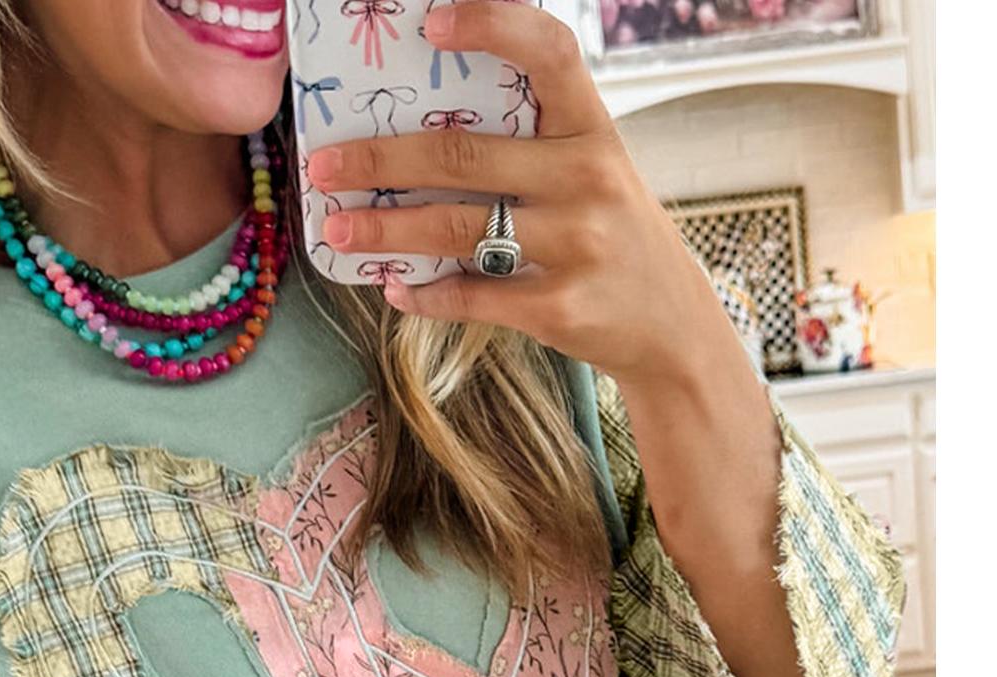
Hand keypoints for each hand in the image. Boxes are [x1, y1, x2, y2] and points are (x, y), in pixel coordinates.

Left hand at [306, 1, 737, 388]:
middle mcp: (587, 179)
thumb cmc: (612, 234)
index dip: (492, 26)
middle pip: (465, 156)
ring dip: (386, 229)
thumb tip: (424, 128)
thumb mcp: (593, 170)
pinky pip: (474, 296)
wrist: (671, 326)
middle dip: (382, 159)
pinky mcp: (560, 308)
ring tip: (338, 227)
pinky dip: (425, 295)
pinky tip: (394, 288)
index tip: (432, 21)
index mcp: (594, 129)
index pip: (549, 54)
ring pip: (457, 229)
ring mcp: (576, 246)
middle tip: (325, 163)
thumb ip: (533, 143)